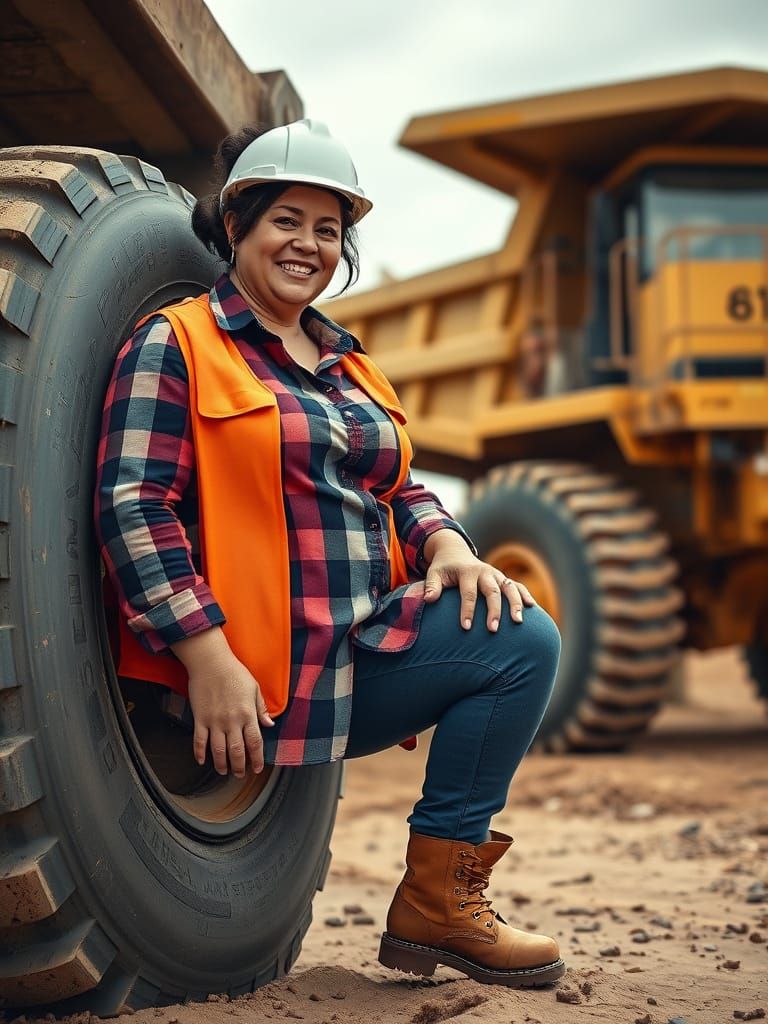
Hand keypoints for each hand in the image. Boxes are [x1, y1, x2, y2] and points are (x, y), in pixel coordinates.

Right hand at [171, 628, 274, 776]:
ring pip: (218, 750)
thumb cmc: (235, 672)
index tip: (257, 768)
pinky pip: (199, 740)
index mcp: (248, 714)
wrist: (211, 662)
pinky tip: (202, 761)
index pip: (255, 743)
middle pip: (237, 751)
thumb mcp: (254, 688)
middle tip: (240, 775)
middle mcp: (232, 721)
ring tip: (223, 771)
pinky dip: (199, 753)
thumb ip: (261, 708)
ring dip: (221, 764)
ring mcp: (214, 721)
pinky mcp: (200, 718)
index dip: (257, 759)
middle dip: (239, 767)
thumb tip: (269, 725)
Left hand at [423, 530, 535, 631]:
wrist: (455, 552)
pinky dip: (525, 595)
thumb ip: (431, 586)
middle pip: (492, 591)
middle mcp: (484, 572)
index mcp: (467, 571)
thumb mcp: (434, 573)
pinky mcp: (502, 578)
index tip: (466, 628)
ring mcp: (496, 574)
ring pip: (509, 587)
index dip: (467, 610)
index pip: (468, 593)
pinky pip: (517, 586)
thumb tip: (428, 600)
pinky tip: (532, 608)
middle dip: (494, 610)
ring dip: (515, 603)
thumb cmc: (443, 568)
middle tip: (493, 629)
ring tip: (518, 621)